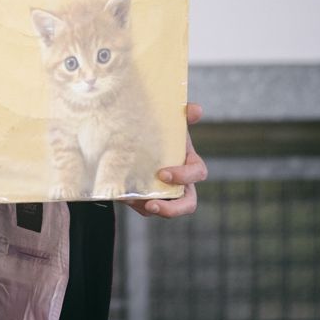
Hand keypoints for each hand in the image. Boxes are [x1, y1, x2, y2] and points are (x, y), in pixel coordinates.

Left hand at [130, 102, 207, 217]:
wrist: (134, 137)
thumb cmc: (159, 131)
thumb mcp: (170, 122)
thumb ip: (183, 115)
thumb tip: (196, 109)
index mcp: (189, 163)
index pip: (197, 173)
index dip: (184, 176)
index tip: (163, 173)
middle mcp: (181, 183)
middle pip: (187, 204)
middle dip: (172, 209)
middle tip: (151, 204)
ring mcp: (165, 193)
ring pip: (162, 209)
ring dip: (148, 208)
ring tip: (131, 201)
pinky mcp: (147, 198)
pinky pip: (142, 208)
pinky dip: (134, 204)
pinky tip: (122, 196)